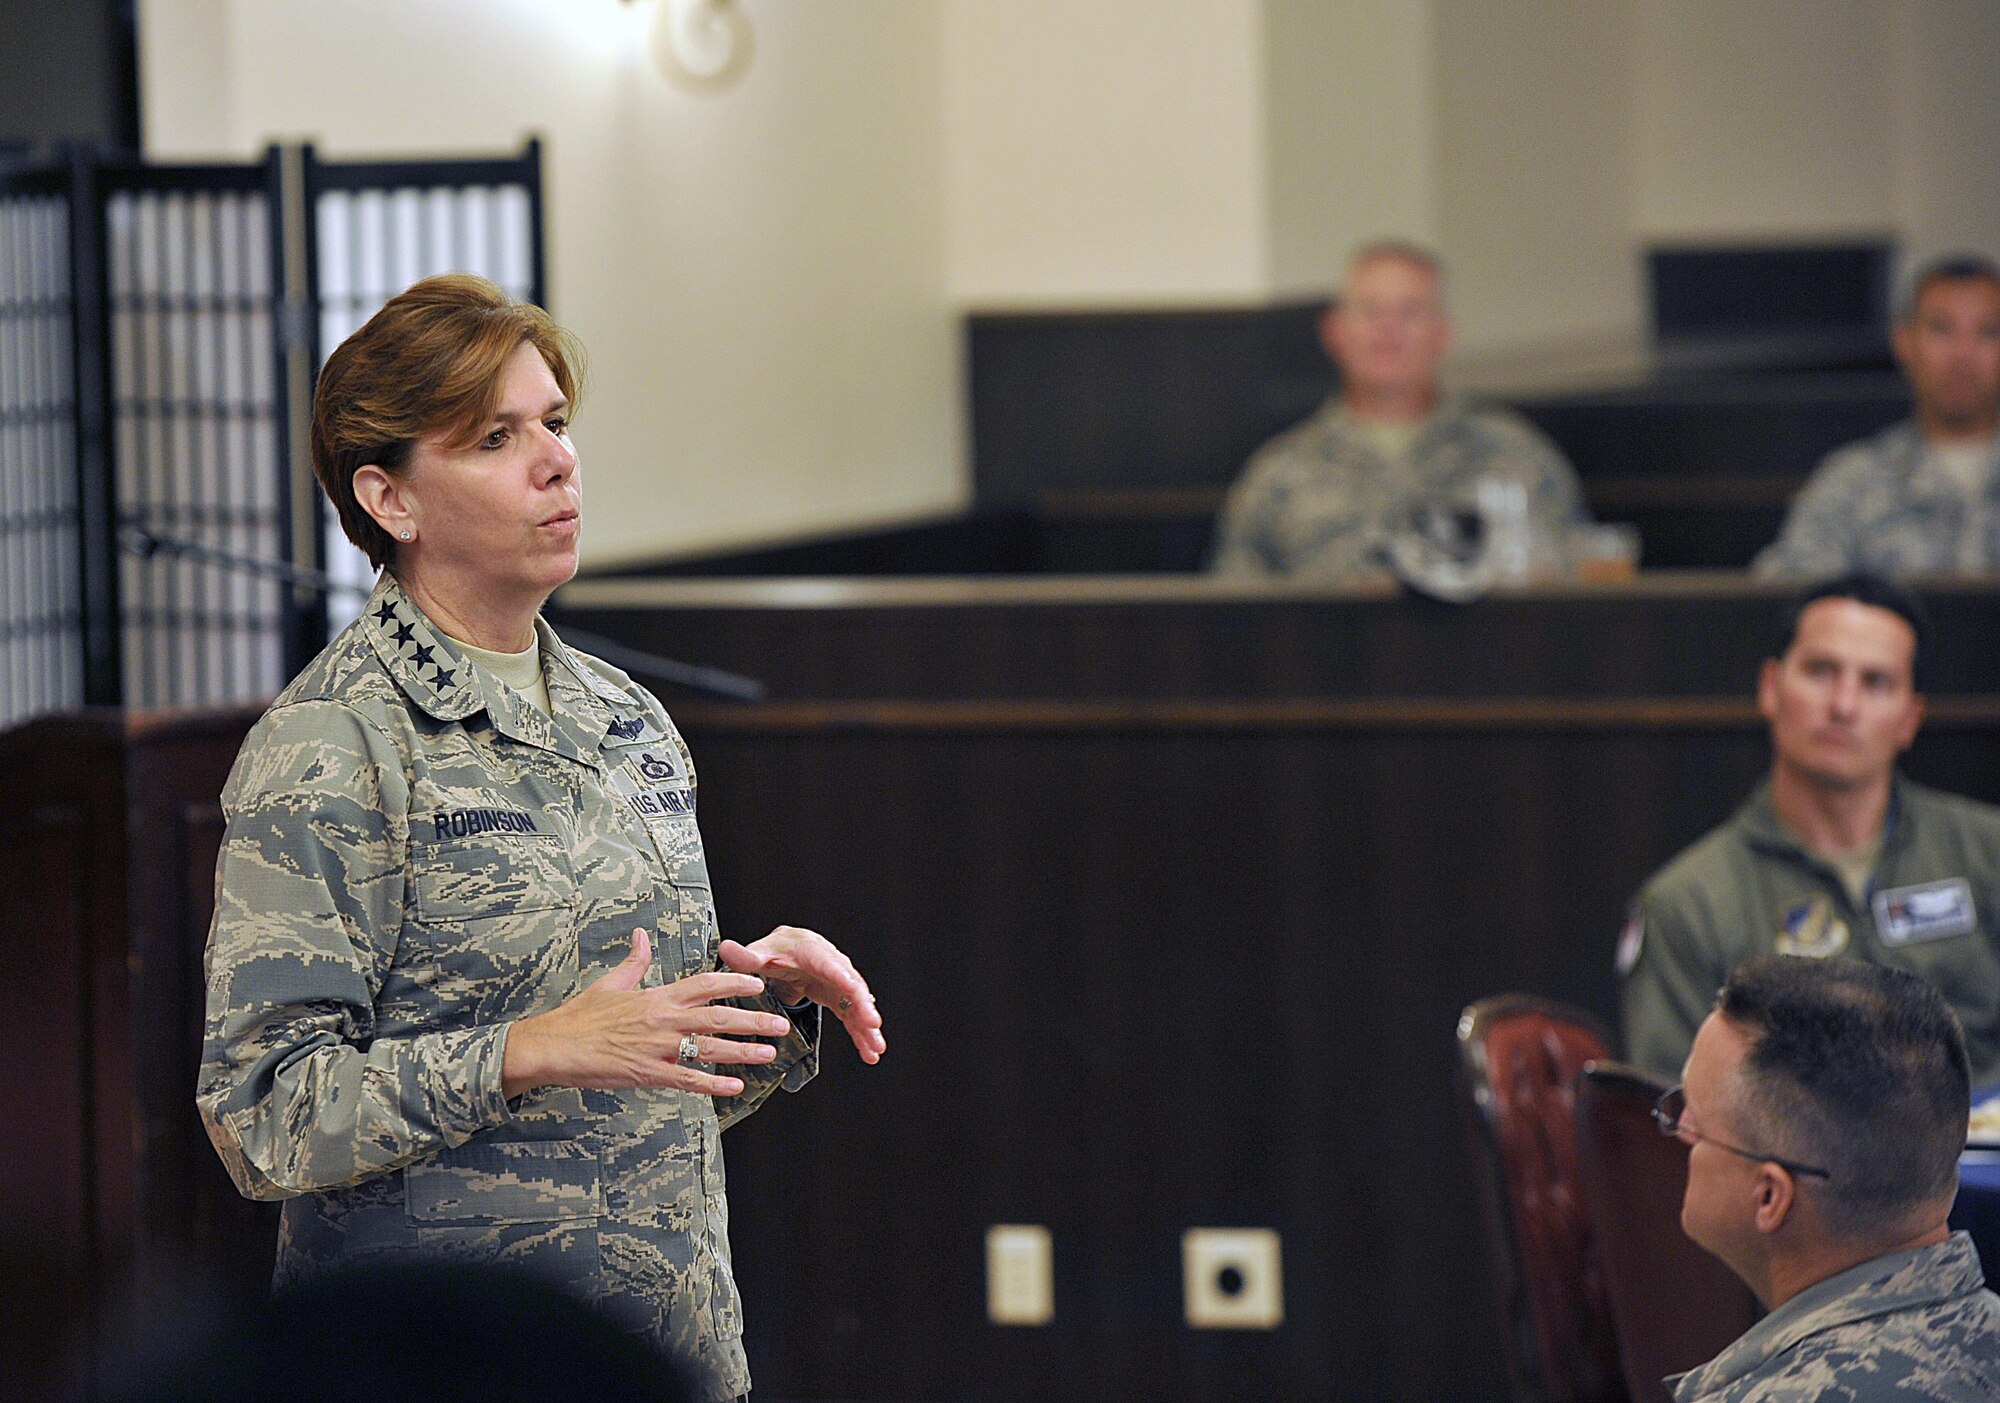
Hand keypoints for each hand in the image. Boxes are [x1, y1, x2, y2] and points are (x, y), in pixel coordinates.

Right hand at [502, 928, 793, 1097]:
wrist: (552, 1046)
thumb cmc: (580, 1016)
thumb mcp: (610, 982)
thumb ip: (634, 961)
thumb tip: (642, 935)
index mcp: (656, 996)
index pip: (704, 984)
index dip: (734, 981)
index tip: (759, 982)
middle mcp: (662, 1019)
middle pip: (718, 1016)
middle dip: (753, 1020)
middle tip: (782, 1025)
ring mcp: (656, 1047)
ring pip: (709, 1048)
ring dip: (743, 1052)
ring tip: (769, 1054)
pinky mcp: (646, 1073)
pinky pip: (686, 1080)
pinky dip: (712, 1083)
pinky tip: (735, 1086)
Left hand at [719, 926, 885, 1063]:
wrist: (791, 951)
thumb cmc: (779, 950)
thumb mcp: (761, 952)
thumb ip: (747, 956)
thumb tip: (728, 950)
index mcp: (815, 953)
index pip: (831, 966)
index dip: (844, 979)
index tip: (855, 993)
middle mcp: (834, 968)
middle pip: (852, 988)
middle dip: (864, 1007)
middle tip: (872, 1025)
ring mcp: (840, 986)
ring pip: (858, 1006)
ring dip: (868, 1027)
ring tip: (876, 1048)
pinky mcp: (840, 1001)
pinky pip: (853, 1019)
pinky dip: (862, 1035)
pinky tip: (869, 1052)